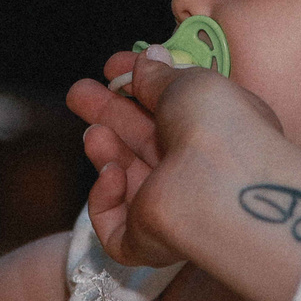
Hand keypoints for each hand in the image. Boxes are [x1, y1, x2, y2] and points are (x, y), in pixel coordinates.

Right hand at [66, 52, 285, 266]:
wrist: (221, 186)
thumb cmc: (218, 126)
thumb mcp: (188, 83)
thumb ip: (159, 75)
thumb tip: (147, 59)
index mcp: (215, 132)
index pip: (170, 109)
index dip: (139, 87)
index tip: (111, 68)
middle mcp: (196, 172)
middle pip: (143, 141)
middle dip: (109, 115)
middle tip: (78, 93)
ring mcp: (172, 209)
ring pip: (126, 179)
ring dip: (106, 151)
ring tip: (96, 135)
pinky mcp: (147, 242)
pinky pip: (113, 224)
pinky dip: (104, 197)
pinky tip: (113, 174)